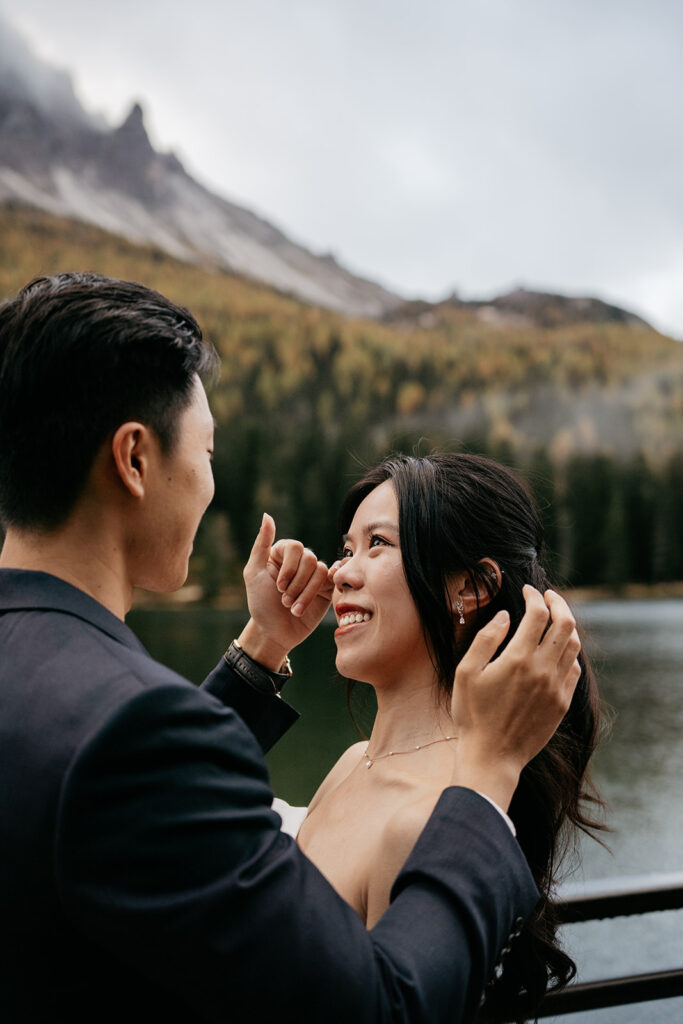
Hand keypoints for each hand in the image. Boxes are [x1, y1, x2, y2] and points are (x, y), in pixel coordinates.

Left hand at [237, 514, 332, 670]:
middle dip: (296, 584)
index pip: (295, 547)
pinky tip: (316, 598)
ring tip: (293, 608)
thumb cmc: (260, 603)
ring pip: (321, 571)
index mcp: (282, 553)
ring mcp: (314, 575)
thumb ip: (261, 544)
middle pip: (310, 559)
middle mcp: (299, 561)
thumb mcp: (253, 573)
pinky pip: (332, 580)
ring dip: (305, 593)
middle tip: (284, 601)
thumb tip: (267, 515)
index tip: (277, 587)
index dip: (288, 568)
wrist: (273, 632)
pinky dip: (321, 591)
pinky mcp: (326, 589)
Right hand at [450, 585, 580, 809]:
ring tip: (553, 620)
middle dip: (558, 603)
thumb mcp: (466, 672)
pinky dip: (568, 653)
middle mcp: (543, 669)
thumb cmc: (472, 714)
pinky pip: (574, 669)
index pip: (538, 614)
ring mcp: (556, 687)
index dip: (534, 596)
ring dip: (566, 626)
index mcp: (518, 658)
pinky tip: (556, 652)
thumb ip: (486, 639)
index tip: (527, 590)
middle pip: (566, 624)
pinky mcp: (562, 703)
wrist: (492, 756)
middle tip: (548, 596)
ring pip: (574, 646)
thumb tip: (505, 615)